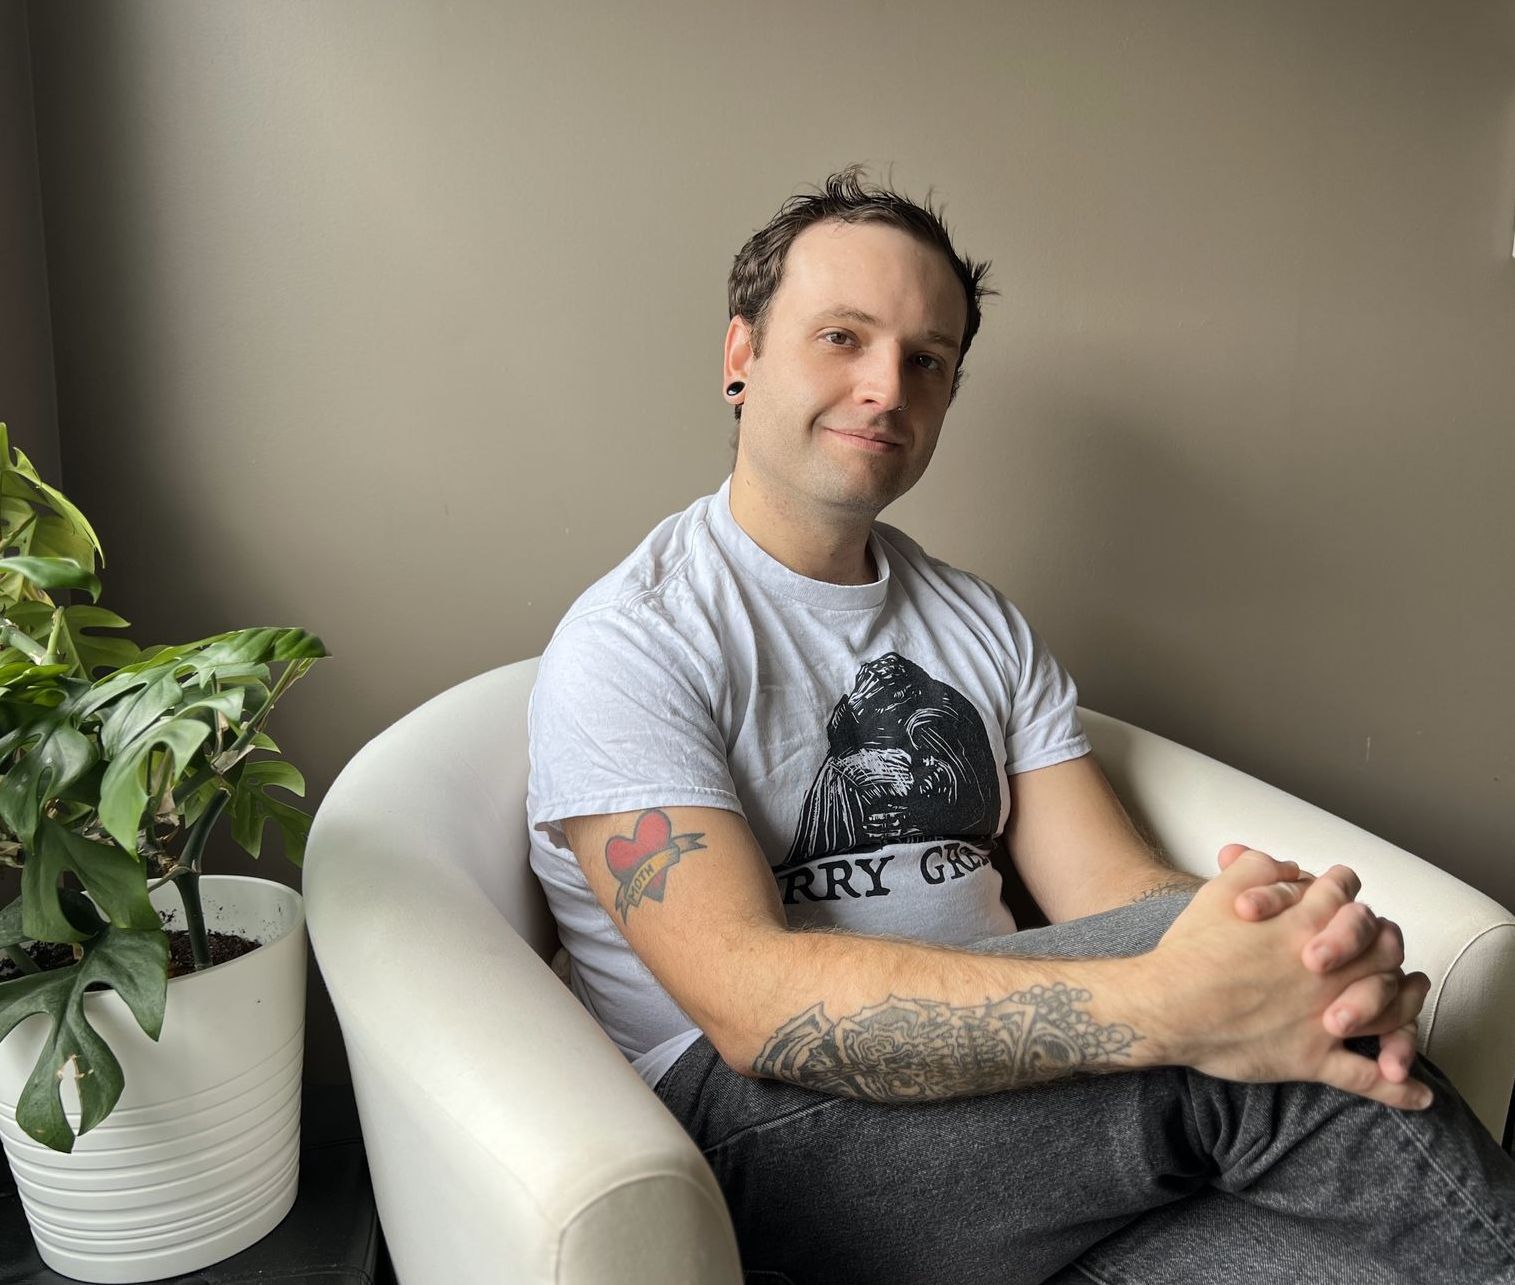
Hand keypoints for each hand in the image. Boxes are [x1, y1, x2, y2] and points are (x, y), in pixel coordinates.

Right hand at [1147, 848, 1432, 1109]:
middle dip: (1385, 942)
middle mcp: (1328, 972)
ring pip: (1388, 1010)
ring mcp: (1325, 1018)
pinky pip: (1366, 1078)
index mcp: (1306, 925)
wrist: (1166, 1005)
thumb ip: (1260, 868)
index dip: (1345, 890)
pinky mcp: (1312, 1060)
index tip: (1342, 894)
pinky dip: (1396, 1087)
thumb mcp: (1219, 889)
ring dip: (1406, 1003)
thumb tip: (1288, 867)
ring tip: (1414, 996)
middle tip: (1381, 942)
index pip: (1348, 896)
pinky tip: (1416, 1091)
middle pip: (1383, 951)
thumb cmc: (1191, 949)